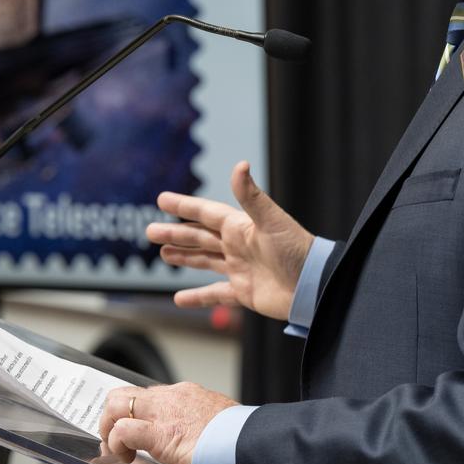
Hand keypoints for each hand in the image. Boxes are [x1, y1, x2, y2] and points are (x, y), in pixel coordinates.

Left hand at [98, 382, 236, 463]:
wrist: (247, 439)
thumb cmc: (238, 435)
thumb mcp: (215, 421)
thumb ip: (201, 428)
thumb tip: (200, 448)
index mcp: (184, 394)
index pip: (146, 395)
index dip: (131, 412)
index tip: (131, 429)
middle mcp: (170, 397)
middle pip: (124, 393)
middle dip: (111, 415)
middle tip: (115, 438)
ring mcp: (162, 412)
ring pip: (117, 403)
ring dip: (109, 427)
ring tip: (118, 449)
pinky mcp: (159, 434)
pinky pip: (123, 430)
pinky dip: (117, 443)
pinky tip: (126, 457)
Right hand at [150, 160, 314, 320]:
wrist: (314, 286)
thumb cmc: (297, 250)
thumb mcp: (272, 220)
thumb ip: (251, 196)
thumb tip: (240, 164)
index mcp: (241, 227)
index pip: (205, 213)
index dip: (184, 206)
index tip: (161, 199)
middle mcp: (238, 246)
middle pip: (199, 237)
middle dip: (175, 234)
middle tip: (149, 231)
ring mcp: (240, 269)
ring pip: (204, 260)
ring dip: (183, 257)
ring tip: (162, 254)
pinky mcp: (244, 292)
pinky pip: (215, 294)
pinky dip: (198, 297)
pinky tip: (179, 299)